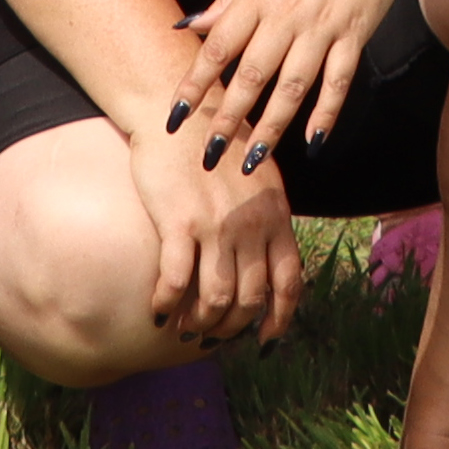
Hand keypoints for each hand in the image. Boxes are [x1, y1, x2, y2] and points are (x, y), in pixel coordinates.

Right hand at [129, 107, 302, 348]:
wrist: (176, 109)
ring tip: (187, 329)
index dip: (279, 318)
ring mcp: (217, 225)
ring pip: (216, 299)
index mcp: (276, 215)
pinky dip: (167, 304)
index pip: (289, 281)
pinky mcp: (179, 221)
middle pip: (250, 298)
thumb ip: (266, 217)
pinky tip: (159, 311)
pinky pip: (176, 280)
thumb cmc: (213, 144)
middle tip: (213, 336)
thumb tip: (268, 257)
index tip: (266, 339)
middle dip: (232, 328)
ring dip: (201, 324)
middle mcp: (252, 225)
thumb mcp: (258, 176)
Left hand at [169, 0, 427, 174]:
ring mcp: (323, 27)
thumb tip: (188, 26)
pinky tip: (313, 140)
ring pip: (293, 87)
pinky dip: (326, 112)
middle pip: (252, 75)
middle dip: (228, 118)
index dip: (196, 83)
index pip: (219, 47)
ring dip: (272, 127)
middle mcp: (287, 15)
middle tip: (210, 152)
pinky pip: (338, 81)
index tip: (176, 114)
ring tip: (253, 159)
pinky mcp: (355, 34)